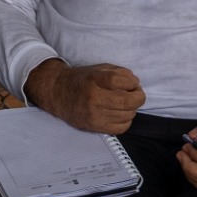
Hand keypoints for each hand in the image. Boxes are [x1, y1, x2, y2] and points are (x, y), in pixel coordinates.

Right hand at [29, 60, 144, 134]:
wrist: (58, 93)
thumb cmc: (82, 80)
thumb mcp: (99, 68)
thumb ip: (118, 72)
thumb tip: (135, 83)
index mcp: (94, 80)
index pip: (120, 81)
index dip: (132, 82)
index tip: (133, 82)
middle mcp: (93, 98)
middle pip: (127, 101)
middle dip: (138, 97)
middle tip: (135, 93)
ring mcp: (94, 115)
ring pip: (127, 115)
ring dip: (131, 109)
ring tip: (125, 103)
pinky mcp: (94, 127)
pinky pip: (120, 128)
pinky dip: (126, 121)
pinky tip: (121, 114)